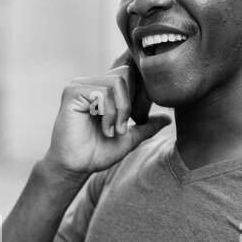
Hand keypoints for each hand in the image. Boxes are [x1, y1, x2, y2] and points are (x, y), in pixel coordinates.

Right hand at [44, 52, 165, 174]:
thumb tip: (168, 118)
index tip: (134, 120)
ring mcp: (80, 85)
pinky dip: (109, 113)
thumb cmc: (97, 153)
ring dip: (120, 111)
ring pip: (117, 82)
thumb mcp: (129, 139)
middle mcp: (90, 82)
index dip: (137, 95)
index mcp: (102, 89)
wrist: (75, 167)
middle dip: (130, 104)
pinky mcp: (73, 92)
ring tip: (113, 130)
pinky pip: (103, 92)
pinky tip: (105, 129)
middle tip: (122, 127)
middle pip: (126, 74)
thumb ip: (146, 126)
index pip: (129, 74)